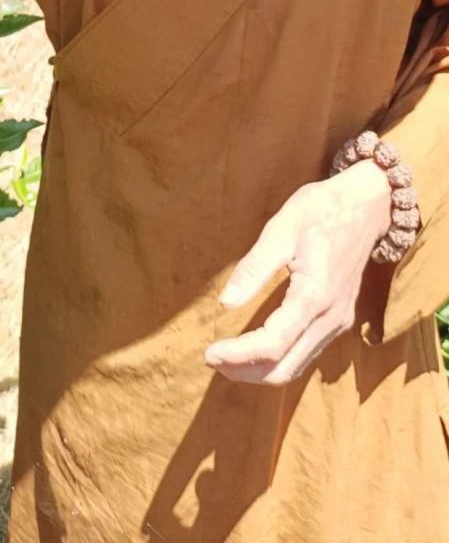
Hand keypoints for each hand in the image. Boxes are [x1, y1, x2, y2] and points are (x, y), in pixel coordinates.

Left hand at [204, 161, 391, 384]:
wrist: (368, 206)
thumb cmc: (322, 210)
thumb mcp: (282, 227)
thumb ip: (254, 268)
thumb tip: (225, 303)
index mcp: (315, 295)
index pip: (273, 344)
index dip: (239, 355)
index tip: (209, 353)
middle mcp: (330, 317)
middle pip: (285, 367)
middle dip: (245, 372)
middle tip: (212, 360)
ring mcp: (338, 322)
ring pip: (297, 366)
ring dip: (260, 371)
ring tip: (227, 360)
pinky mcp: (338, 320)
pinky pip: (306, 353)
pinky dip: (279, 360)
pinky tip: (255, 349)